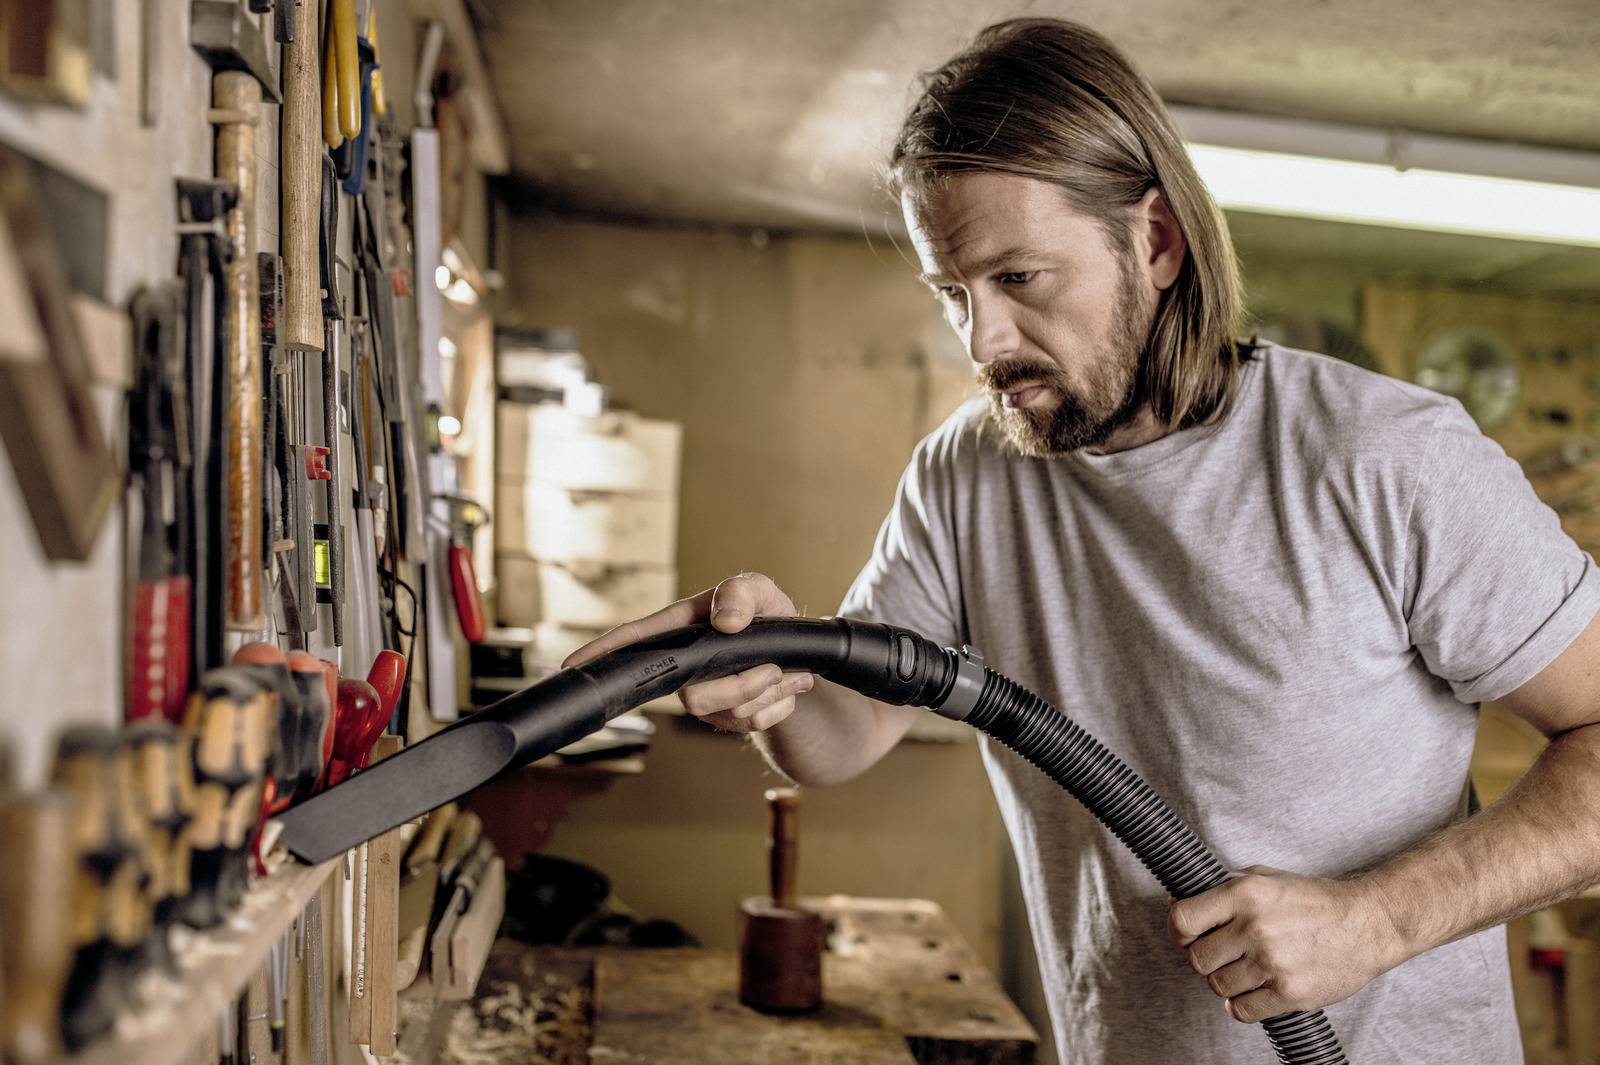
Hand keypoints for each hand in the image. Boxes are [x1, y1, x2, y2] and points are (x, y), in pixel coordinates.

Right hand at [562, 572, 813, 733]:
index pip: (634, 642)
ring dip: (767, 692)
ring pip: (728, 712)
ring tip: (783, 670)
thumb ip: (743, 592)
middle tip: (773, 667)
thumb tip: (724, 620)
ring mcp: (704, 695)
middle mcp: (685, 667)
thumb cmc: (768, 616)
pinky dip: (780, 704)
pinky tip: (787, 686)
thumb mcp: (761, 591)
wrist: (800, 657)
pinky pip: (752, 724)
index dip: (601, 653)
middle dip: (741, 686)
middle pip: (692, 698)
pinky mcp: (726, 718)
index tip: (573, 665)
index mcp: (681, 629)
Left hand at [1166, 864, 1404, 1023]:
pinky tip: (1254, 990)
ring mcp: (1273, 962)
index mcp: (1245, 894)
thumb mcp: (1265, 878)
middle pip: (1197, 959)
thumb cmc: (1313, 900)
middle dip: (1205, 958)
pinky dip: (1242, 1004)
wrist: (1368, 923)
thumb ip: (1221, 888)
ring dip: (1226, 981)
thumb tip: (1175, 903)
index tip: (1185, 935)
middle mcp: (1255, 927)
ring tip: (1246, 969)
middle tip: (1223, 953)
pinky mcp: (1290, 993)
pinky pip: (1241, 1011)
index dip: (1178, 931)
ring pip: (1217, 986)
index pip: (1183, 920)